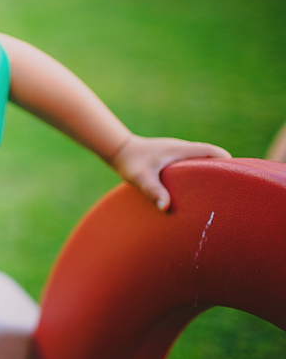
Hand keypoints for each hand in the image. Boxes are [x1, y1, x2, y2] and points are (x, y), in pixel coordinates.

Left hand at [110, 135, 230, 211]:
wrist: (118, 152)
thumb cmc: (130, 162)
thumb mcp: (140, 177)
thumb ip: (152, 190)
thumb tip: (165, 207)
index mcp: (181, 150)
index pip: (212, 152)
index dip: (227, 162)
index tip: (239, 177)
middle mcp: (183, 151)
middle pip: (211, 158)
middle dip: (223, 172)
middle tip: (233, 193)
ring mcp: (179, 155)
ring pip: (202, 164)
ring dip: (210, 176)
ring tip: (219, 198)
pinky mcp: (173, 162)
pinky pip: (192, 168)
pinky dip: (198, 178)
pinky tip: (198, 195)